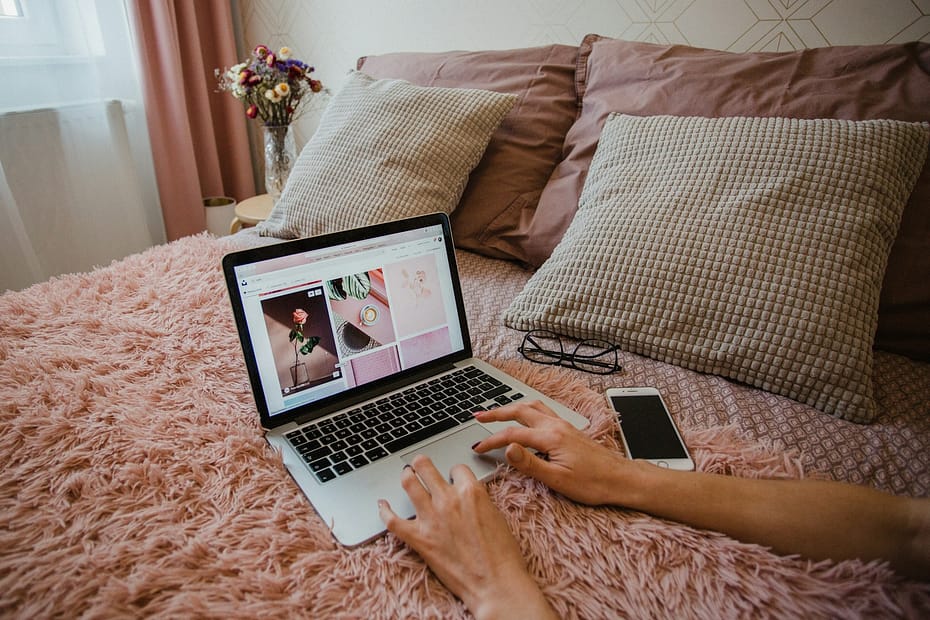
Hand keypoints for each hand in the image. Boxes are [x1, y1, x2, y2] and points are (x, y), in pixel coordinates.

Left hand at [379, 455, 554, 619]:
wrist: (495, 583)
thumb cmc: (502, 555)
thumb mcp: (496, 515)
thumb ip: (478, 501)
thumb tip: (467, 497)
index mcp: (471, 492)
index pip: (457, 469)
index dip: (455, 473)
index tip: (453, 477)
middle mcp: (448, 500)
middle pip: (426, 467)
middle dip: (422, 464)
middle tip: (420, 465)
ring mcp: (431, 518)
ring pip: (408, 484)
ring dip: (406, 477)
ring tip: (406, 476)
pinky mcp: (419, 539)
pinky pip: (393, 521)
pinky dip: (384, 511)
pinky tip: (382, 505)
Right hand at [472, 400, 629, 505]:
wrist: (621, 479)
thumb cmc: (593, 484)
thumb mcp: (557, 479)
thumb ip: (529, 463)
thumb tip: (507, 447)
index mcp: (550, 437)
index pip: (512, 435)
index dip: (491, 441)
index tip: (476, 448)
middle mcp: (556, 426)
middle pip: (520, 411)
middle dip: (496, 413)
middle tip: (478, 417)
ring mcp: (564, 425)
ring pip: (532, 407)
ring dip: (512, 408)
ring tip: (498, 413)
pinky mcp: (569, 430)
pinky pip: (543, 411)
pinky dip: (528, 410)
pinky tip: (526, 417)